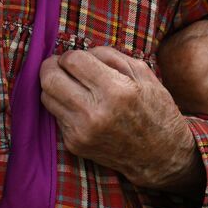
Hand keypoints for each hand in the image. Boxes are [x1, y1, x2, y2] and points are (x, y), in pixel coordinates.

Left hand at [40, 46, 203, 194]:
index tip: (78, 58)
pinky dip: (64, 106)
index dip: (72, 54)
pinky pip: (56, 115)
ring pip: (46, 97)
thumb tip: (81, 51)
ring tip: (71, 85)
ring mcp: (82, 132)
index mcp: (116, 90)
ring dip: (55, 85)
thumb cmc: (156, 109)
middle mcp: (95, 113)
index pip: (72, 60)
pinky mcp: (75, 144)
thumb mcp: (143, 73)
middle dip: (53, 66)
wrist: (161, 155)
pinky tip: (81, 106)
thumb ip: (110, 56)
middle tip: (62, 66)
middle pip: (50, 78)